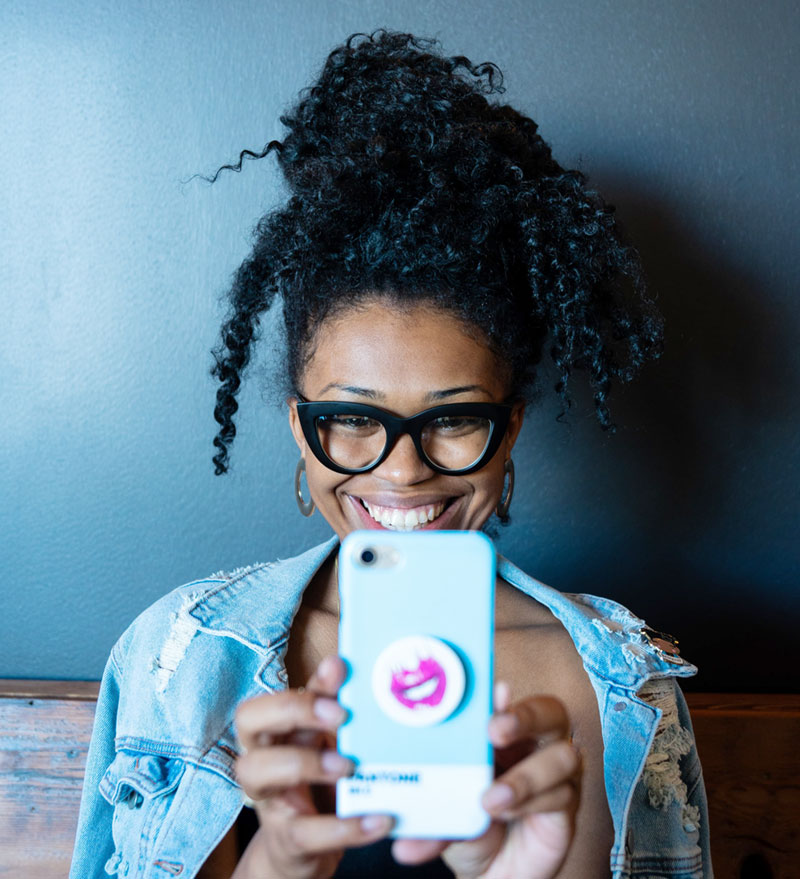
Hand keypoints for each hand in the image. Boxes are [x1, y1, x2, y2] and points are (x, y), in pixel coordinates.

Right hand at [233, 656, 393, 878]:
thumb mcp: (322, 741)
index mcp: (272, 732)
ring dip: (305, 762)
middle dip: (293, 709)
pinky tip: (378, 818)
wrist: (303, 851)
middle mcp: (261, 759)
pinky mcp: (288, 840)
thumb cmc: (315, 781)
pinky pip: (305, 833)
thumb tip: (344, 662)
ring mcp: (270, 799)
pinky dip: (344, 827)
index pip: (262, 699)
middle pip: (246, 721)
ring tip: (349, 766)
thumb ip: (330, 703)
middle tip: (340, 715)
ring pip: (255, 772)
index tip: (338, 673)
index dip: (295, 689)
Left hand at [392, 684, 580, 878]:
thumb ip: (432, 821)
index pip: (507, 698)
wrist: (490, 871)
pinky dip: (532, 802)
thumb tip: (404, 844)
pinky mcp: (567, 803)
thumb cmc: (469, 826)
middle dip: (525, 716)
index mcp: (500, 730)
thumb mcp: (445, 816)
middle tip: (494, 731)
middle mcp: (532, 742)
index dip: (502, 693)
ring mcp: (554, 771)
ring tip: (492, 799)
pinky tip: (509, 813)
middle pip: (550, 711)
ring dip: (526, 776)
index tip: (494, 691)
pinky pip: (562, 794)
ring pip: (563, 755)